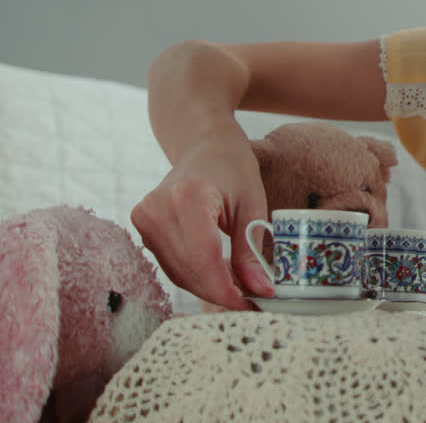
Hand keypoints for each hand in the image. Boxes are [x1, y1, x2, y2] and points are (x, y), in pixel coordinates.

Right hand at [131, 136, 272, 310]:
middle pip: (189, 269)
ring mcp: (144, 218)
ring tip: (239, 291)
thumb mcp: (253, 204)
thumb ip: (250, 250)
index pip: (204, 257)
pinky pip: (170, 263)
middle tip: (251, 302)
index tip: (252, 303)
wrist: (203, 144)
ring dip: (208, 287)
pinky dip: (195, 276)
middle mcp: (158, 208)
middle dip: (220, 292)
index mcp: (188, 197)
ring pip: (178, 272)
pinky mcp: (142, 226)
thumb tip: (260, 290)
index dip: (226, 288)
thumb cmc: (232, 167)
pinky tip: (219, 278)